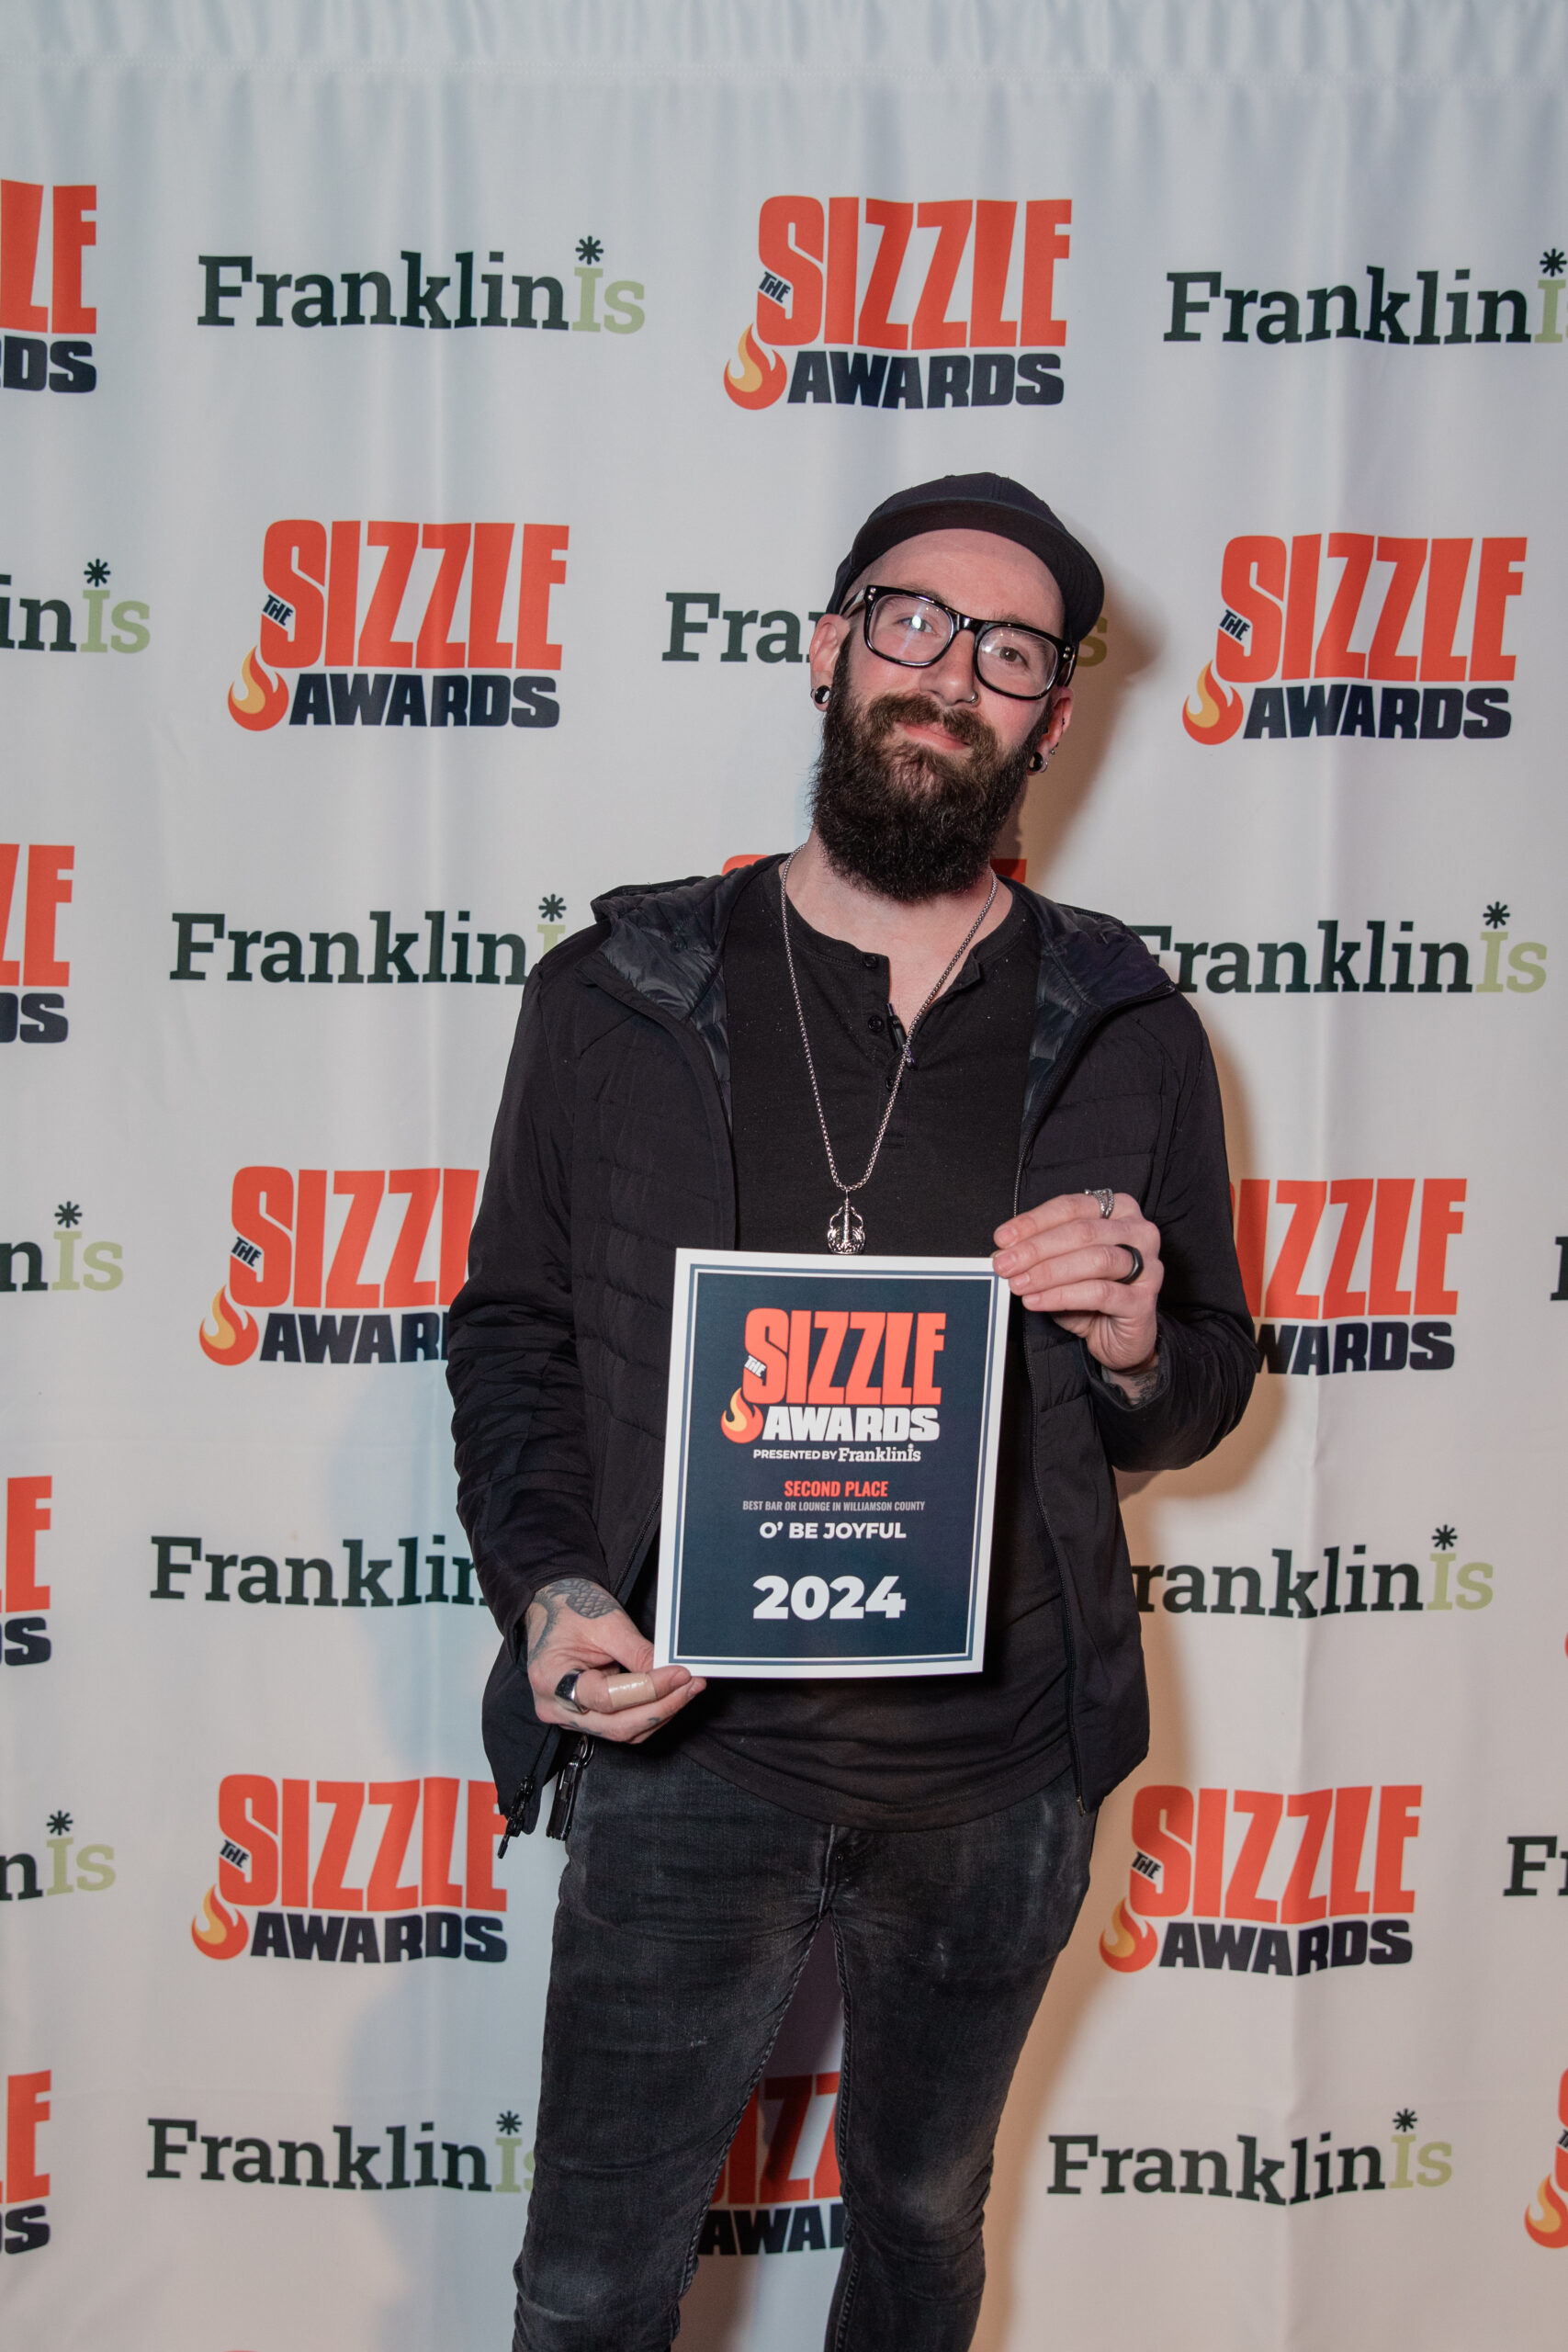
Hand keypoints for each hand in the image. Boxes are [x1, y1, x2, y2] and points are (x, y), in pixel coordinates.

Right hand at [525, 1576, 705, 1744]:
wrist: (554, 1606)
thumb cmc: (572, 1609)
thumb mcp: (608, 1624)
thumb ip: (639, 1654)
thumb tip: (673, 1674)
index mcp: (551, 1679)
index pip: (607, 1698)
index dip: (648, 1689)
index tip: (679, 1674)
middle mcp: (555, 1706)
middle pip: (617, 1725)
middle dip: (661, 1707)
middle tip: (691, 1685)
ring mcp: (568, 1716)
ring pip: (622, 1731)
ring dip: (659, 1713)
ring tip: (687, 1688)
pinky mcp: (584, 1717)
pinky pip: (620, 1725)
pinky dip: (647, 1713)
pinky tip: (669, 1696)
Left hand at [993, 1191, 1162, 1388]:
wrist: (1119, 1338)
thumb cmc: (1090, 1296)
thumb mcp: (1061, 1267)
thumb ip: (1038, 1254)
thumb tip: (1002, 1250)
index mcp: (1119, 1211)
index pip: (1071, 1207)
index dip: (1033, 1221)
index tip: (1002, 1239)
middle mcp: (1139, 1232)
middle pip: (1082, 1232)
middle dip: (1037, 1248)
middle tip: (1004, 1264)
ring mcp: (1148, 1266)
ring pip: (1094, 1259)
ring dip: (1048, 1272)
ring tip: (1018, 1284)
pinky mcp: (1143, 1301)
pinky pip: (1099, 1293)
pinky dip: (1062, 1296)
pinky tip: (1036, 1301)